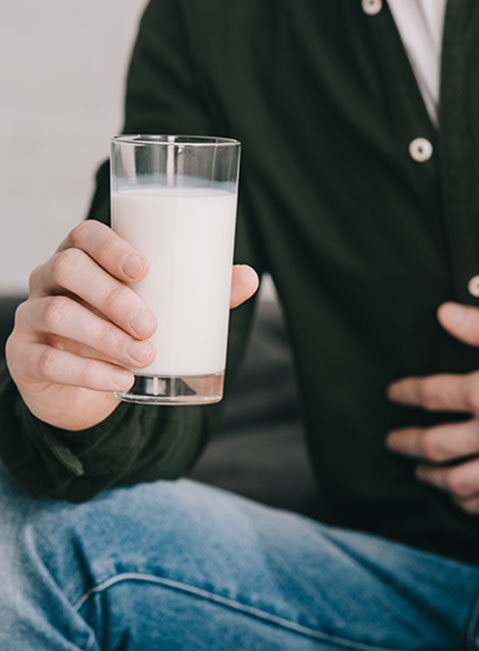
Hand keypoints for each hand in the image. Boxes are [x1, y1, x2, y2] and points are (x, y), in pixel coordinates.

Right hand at [5, 220, 258, 431]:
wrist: (85, 382)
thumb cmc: (124, 330)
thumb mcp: (160, 310)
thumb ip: (199, 294)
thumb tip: (251, 276)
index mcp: (84, 258)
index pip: (84, 235)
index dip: (110, 246)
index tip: (144, 268)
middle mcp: (50, 280)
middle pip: (67, 268)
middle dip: (112, 296)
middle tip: (151, 325)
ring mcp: (31, 317)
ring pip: (55, 313)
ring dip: (103, 337)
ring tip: (144, 357)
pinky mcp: (25, 356)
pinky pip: (45, 360)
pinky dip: (85, 373)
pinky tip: (120, 383)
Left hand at [386, 303, 478, 514]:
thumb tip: (445, 314)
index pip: (431, 395)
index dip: (405, 393)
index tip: (393, 394)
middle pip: (433, 445)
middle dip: (405, 444)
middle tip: (391, 444)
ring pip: (458, 481)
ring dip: (432, 477)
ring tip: (421, 473)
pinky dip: (471, 505)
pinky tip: (462, 501)